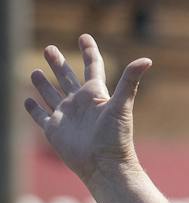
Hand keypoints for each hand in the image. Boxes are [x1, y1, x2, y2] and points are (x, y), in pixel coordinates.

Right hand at [24, 35, 151, 183]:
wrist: (104, 165)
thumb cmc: (115, 137)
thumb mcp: (122, 105)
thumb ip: (130, 81)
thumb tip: (146, 60)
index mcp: (96, 95)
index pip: (92, 67)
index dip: (89, 51)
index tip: (84, 36)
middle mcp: (80, 104)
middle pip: (67, 78)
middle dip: (59, 63)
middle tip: (49, 48)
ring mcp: (66, 116)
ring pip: (51, 94)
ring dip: (43, 83)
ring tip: (35, 71)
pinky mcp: (54, 130)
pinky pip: (40, 116)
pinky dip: (33, 108)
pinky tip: (27, 100)